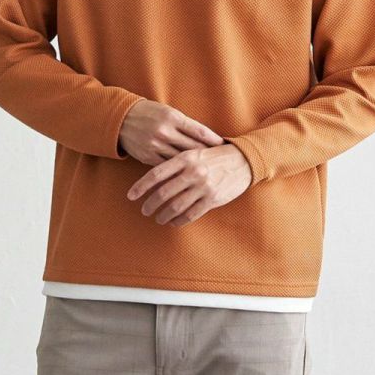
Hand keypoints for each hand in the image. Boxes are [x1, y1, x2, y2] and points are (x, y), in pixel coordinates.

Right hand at [118, 99, 223, 161]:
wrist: (121, 119)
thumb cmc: (150, 114)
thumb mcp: (167, 112)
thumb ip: (185, 124)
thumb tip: (207, 138)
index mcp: (172, 117)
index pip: (199, 130)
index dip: (213, 139)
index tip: (225, 145)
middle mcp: (164, 131)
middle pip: (192, 147)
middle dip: (207, 155)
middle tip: (221, 162)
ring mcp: (155, 145)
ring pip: (181, 160)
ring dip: (195, 166)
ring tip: (208, 171)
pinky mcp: (148, 157)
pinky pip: (168, 167)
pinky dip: (179, 171)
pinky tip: (188, 174)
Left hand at [127, 143, 253, 224]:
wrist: (243, 161)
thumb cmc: (214, 157)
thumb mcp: (194, 153)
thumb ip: (176, 164)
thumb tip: (153, 179)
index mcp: (185, 158)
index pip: (156, 174)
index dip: (141, 187)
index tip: (131, 196)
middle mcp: (193, 172)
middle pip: (163, 193)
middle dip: (150, 204)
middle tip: (144, 210)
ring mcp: (203, 186)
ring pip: (175, 206)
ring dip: (163, 215)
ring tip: (158, 218)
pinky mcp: (212, 199)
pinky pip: (191, 214)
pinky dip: (179, 220)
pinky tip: (174, 222)